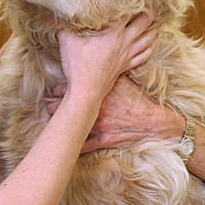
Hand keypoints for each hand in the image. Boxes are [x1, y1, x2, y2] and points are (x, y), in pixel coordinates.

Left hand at [47, 75, 183, 152]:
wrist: (153, 121)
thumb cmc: (138, 99)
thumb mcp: (122, 80)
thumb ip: (106, 72)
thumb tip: (95, 59)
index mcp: (96, 91)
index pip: (65, 88)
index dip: (58, 89)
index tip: (55, 90)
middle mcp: (94, 108)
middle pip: (60, 106)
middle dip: (54, 105)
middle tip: (50, 104)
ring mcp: (97, 125)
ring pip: (68, 125)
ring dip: (60, 123)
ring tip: (54, 120)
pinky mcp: (102, 140)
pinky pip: (82, 145)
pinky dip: (73, 143)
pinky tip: (64, 141)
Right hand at [57, 13, 156, 100]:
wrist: (86, 91)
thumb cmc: (78, 65)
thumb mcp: (67, 40)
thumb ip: (65, 25)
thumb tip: (59, 14)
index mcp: (114, 32)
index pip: (129, 12)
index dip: (134, 1)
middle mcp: (125, 42)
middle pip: (145, 23)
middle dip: (148, 13)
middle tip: (149, 4)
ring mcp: (128, 55)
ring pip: (149, 39)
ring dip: (153, 29)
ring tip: (156, 21)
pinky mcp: (127, 66)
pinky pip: (145, 55)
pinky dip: (150, 47)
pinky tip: (151, 43)